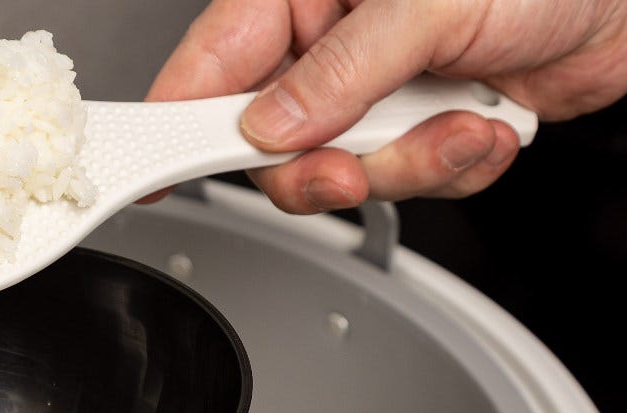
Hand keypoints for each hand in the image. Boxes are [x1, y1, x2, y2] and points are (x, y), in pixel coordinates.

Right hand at [144, 0, 626, 211]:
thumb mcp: (427, 3)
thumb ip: (342, 69)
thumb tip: (272, 124)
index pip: (209, 68)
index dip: (169, 125)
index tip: (145, 173)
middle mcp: (330, 48)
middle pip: (271, 144)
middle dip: (320, 171)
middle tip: (352, 166)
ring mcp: (374, 92)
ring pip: (343, 174)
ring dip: (407, 165)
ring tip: (458, 123)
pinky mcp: (419, 128)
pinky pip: (407, 182)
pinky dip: (451, 168)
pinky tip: (481, 125)